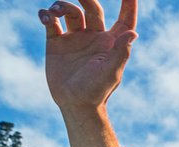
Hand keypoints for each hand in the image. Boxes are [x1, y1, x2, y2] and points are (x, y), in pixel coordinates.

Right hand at [40, 0, 137, 115]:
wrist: (74, 104)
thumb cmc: (97, 90)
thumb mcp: (111, 71)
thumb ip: (121, 52)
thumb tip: (132, 34)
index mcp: (111, 43)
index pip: (124, 19)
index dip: (129, 5)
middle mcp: (94, 37)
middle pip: (92, 9)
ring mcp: (75, 38)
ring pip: (71, 13)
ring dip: (63, 6)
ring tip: (56, 11)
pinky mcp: (56, 43)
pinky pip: (51, 22)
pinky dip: (46, 15)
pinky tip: (45, 16)